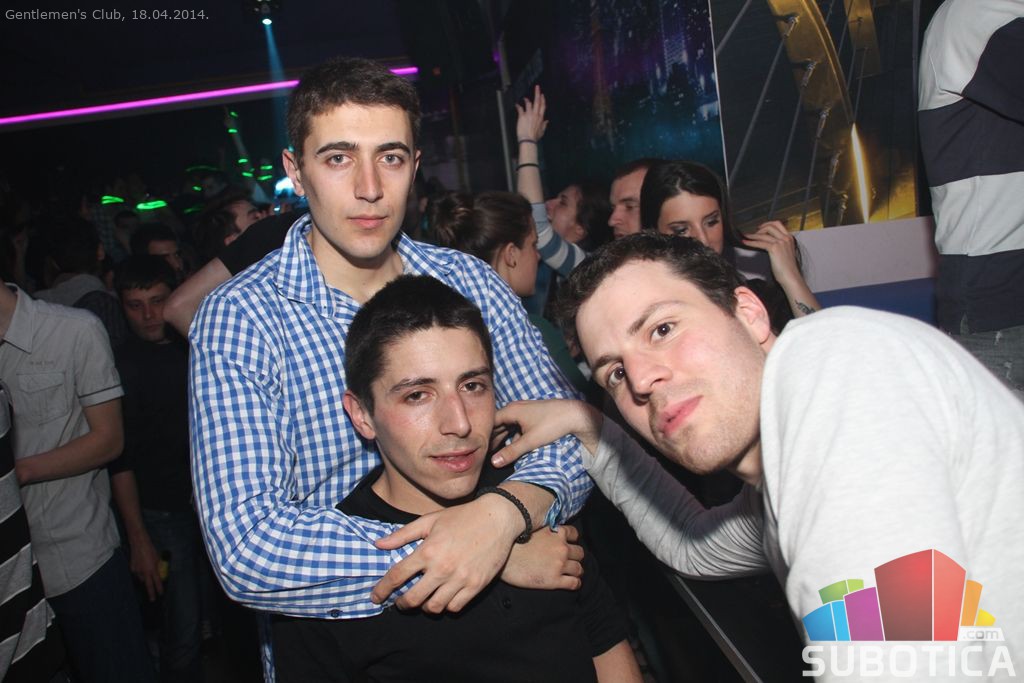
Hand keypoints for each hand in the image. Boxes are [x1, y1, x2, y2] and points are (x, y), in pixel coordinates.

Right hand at [129, 534, 163, 600]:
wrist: (139, 543)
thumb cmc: (150, 549)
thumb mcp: (157, 559)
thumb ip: (158, 567)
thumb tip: (159, 573)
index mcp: (152, 569)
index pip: (157, 581)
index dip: (159, 588)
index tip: (161, 593)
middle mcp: (144, 572)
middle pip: (148, 585)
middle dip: (151, 593)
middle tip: (153, 599)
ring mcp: (137, 571)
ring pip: (142, 578)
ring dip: (145, 576)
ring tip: (146, 567)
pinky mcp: (132, 568)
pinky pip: (137, 573)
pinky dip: (140, 571)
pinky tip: (141, 564)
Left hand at [371, 494, 521, 612]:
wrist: (497, 518)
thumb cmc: (462, 517)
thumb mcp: (430, 520)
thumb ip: (403, 534)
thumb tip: (379, 544)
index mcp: (428, 550)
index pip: (397, 576)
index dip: (382, 589)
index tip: (375, 597)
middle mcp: (442, 568)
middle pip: (413, 598)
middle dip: (402, 603)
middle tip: (400, 602)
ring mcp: (460, 579)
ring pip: (434, 606)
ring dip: (424, 606)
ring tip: (423, 599)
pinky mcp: (476, 586)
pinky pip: (455, 607)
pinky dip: (446, 606)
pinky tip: (443, 597)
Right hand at [491, 399, 601, 466]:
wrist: (575, 415)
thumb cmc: (552, 425)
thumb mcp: (530, 441)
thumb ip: (511, 452)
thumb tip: (493, 462)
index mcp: (511, 410)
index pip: (490, 422)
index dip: (484, 435)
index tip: (479, 448)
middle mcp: (516, 407)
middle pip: (498, 423)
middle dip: (493, 437)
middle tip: (486, 452)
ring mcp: (525, 410)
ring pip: (508, 424)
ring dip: (503, 436)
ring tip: (498, 451)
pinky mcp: (533, 414)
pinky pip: (517, 424)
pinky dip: (514, 434)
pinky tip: (516, 445)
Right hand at [501, 525, 582, 589]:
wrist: (504, 559)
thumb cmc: (512, 543)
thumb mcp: (531, 528)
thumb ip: (544, 530)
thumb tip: (547, 531)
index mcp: (556, 533)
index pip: (574, 534)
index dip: (572, 539)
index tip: (568, 543)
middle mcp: (561, 548)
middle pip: (579, 552)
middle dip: (575, 556)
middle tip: (569, 559)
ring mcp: (559, 565)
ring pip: (579, 568)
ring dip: (576, 570)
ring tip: (571, 573)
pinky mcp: (555, 581)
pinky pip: (574, 583)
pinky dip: (576, 583)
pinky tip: (573, 583)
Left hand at [515, 85, 547, 142]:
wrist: (528, 139)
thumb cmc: (534, 137)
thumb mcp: (542, 131)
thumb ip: (544, 125)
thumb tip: (547, 121)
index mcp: (540, 117)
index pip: (543, 106)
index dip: (542, 99)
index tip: (542, 95)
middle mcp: (535, 114)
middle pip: (537, 101)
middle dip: (537, 93)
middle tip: (537, 87)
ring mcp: (529, 114)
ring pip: (529, 103)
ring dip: (527, 100)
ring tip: (525, 98)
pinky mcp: (522, 116)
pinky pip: (520, 108)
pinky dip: (518, 106)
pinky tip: (517, 105)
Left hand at [741, 221, 802, 288]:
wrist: (790, 276)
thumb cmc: (787, 268)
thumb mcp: (785, 252)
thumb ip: (779, 245)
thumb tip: (768, 242)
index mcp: (789, 238)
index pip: (778, 224)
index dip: (767, 224)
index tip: (760, 228)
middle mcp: (786, 238)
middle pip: (770, 226)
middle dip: (760, 228)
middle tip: (753, 233)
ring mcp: (780, 242)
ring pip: (764, 234)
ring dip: (753, 235)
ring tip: (746, 237)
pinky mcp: (774, 248)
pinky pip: (760, 243)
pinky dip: (751, 242)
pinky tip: (746, 243)